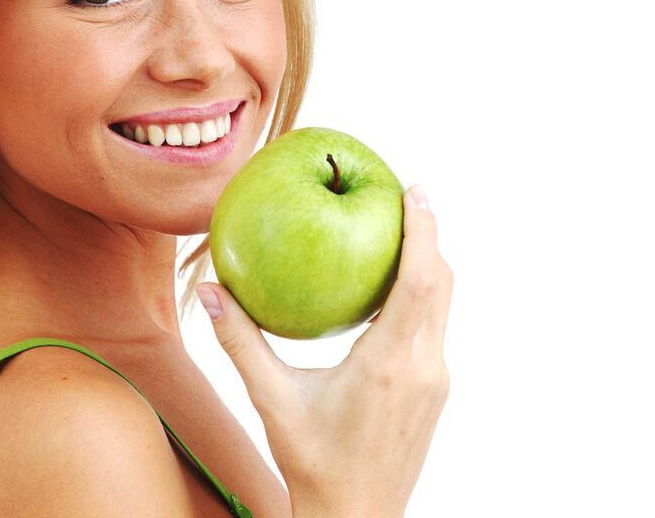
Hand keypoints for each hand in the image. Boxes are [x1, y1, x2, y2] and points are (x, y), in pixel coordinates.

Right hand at [198, 184, 452, 517]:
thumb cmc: (312, 465)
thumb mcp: (272, 402)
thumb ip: (241, 343)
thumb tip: (211, 288)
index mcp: (390, 363)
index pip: (421, 279)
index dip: (424, 230)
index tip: (414, 190)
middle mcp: (424, 366)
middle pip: (442, 283)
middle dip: (431, 235)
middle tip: (409, 195)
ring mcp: (436, 380)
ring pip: (443, 306)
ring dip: (429, 265)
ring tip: (404, 231)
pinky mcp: (436, 391)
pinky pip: (434, 328)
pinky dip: (422, 297)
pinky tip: (393, 289)